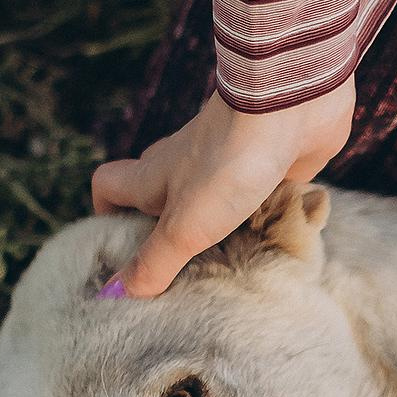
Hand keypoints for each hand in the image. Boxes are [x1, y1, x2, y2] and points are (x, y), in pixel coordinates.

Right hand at [92, 82, 354, 297]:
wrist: (290, 102)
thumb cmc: (228, 161)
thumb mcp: (184, 226)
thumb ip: (154, 262)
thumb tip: (115, 294)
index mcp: (155, 175)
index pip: (109, 186)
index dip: (106, 214)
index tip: (121, 249)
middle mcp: (188, 165)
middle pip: (162, 195)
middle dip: (167, 231)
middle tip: (181, 273)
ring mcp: (232, 162)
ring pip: (215, 198)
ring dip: (222, 229)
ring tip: (233, 270)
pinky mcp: (274, 163)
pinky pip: (264, 196)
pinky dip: (270, 218)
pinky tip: (282, 245)